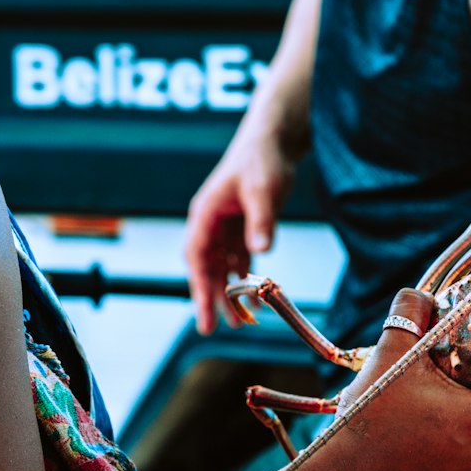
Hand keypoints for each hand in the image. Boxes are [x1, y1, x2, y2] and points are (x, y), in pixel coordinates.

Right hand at [184, 131, 295, 334]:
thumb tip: (259, 251)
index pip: (197, 257)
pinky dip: (244, 279)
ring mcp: (224, 226)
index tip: (204, 312)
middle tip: (213, 329)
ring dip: (228, 294)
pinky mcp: (241, 227)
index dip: (199, 287)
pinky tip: (254, 298)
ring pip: (221, 268)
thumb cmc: (263, 159)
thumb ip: (261, 221)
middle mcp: (210, 223)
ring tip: (238, 321)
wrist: (274, 141)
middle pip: (205, 267)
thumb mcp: (263, 190)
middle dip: (210, 298)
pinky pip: (238, 260)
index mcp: (206, 214)